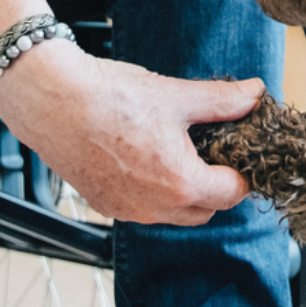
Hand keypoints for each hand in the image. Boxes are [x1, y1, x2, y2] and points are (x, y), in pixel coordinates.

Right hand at [0, 40, 261, 224]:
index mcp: (181, 183)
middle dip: (215, 184)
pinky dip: (153, 191)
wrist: (51, 100)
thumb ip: (222, 100)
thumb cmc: (110, 97)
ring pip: (173, 213)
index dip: (242, 170)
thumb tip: (254, 93)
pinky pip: (143, 208)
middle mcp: (155, 208)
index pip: (233, 193)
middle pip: (206, 209)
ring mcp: (127, 210)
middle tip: (211, 148)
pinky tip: (143, 156)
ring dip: (183, 190)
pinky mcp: (104, 205)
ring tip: (176, 149)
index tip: (239, 149)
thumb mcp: (176, 95)